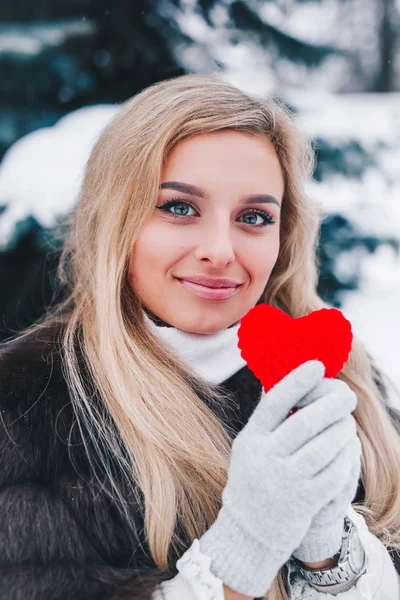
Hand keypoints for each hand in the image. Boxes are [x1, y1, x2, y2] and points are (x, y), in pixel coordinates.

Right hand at [199, 360, 358, 597]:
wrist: (248, 532)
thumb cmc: (253, 479)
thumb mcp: (248, 446)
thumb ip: (265, 418)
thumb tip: (280, 381)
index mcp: (251, 439)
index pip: (274, 403)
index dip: (296, 381)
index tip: (318, 366)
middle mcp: (265, 458)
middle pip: (304, 423)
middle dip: (331, 404)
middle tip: (347, 395)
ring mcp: (284, 481)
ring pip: (323, 448)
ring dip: (341, 431)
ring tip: (347, 422)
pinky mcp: (303, 502)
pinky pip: (333, 474)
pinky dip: (345, 459)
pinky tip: (348, 449)